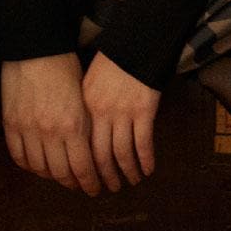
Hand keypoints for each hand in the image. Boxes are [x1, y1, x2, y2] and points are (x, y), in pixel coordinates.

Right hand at [0, 51, 110, 196]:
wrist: (35, 48)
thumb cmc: (64, 67)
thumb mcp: (84, 97)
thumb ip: (85, 126)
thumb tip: (88, 151)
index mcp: (73, 125)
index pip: (82, 168)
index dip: (89, 183)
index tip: (94, 188)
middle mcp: (50, 133)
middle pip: (61, 173)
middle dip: (72, 183)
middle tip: (78, 185)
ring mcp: (27, 130)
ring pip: (39, 169)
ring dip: (51, 176)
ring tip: (58, 175)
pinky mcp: (11, 125)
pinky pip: (18, 156)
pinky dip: (28, 165)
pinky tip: (37, 164)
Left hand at [80, 49, 159, 189]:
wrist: (136, 42)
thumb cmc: (112, 63)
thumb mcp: (90, 83)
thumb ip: (87, 109)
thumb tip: (86, 136)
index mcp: (86, 106)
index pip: (82, 146)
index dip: (86, 167)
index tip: (89, 179)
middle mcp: (102, 112)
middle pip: (101, 155)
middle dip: (106, 176)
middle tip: (111, 187)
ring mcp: (124, 112)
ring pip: (123, 153)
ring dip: (128, 172)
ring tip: (131, 180)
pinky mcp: (144, 111)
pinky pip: (143, 143)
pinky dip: (146, 160)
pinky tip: (148, 169)